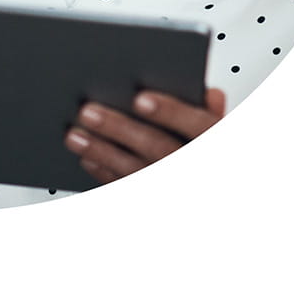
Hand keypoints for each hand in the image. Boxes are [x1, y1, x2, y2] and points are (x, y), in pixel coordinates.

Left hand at [64, 87, 225, 183]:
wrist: (208, 189)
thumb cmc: (206, 150)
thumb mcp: (220, 131)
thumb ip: (209, 110)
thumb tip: (207, 91)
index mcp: (215, 143)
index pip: (199, 126)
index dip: (171, 112)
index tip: (140, 99)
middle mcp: (194, 167)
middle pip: (159, 149)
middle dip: (120, 130)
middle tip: (87, 112)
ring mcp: (173, 187)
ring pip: (138, 173)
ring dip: (103, 153)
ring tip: (74, 135)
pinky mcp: (154, 201)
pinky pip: (129, 190)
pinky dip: (106, 174)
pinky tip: (87, 158)